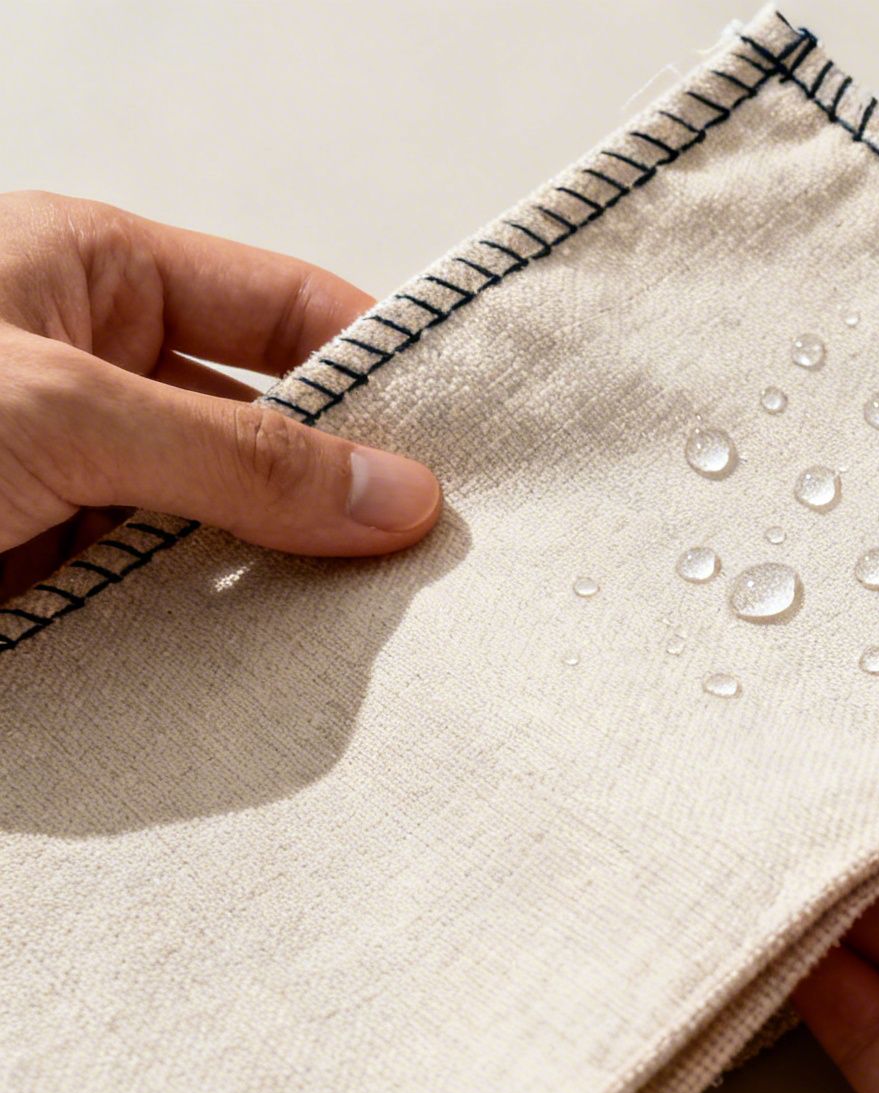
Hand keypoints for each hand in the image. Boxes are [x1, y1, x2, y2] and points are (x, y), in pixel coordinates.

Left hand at [0, 191, 440, 600]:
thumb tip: (393, 492)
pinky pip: (151, 596)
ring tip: (361, 616)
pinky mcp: (34, 564)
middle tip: (423, 548)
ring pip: (212, 521)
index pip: (280, 305)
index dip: (371, 365)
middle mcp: (80, 365)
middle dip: (335, 488)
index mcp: (87, 271)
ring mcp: (56, 470)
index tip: (456, 442)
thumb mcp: (60, 410)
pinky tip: (269, 655)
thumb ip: (234, 457)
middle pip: (260, 424)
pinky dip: (206, 630)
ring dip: (272, 572)